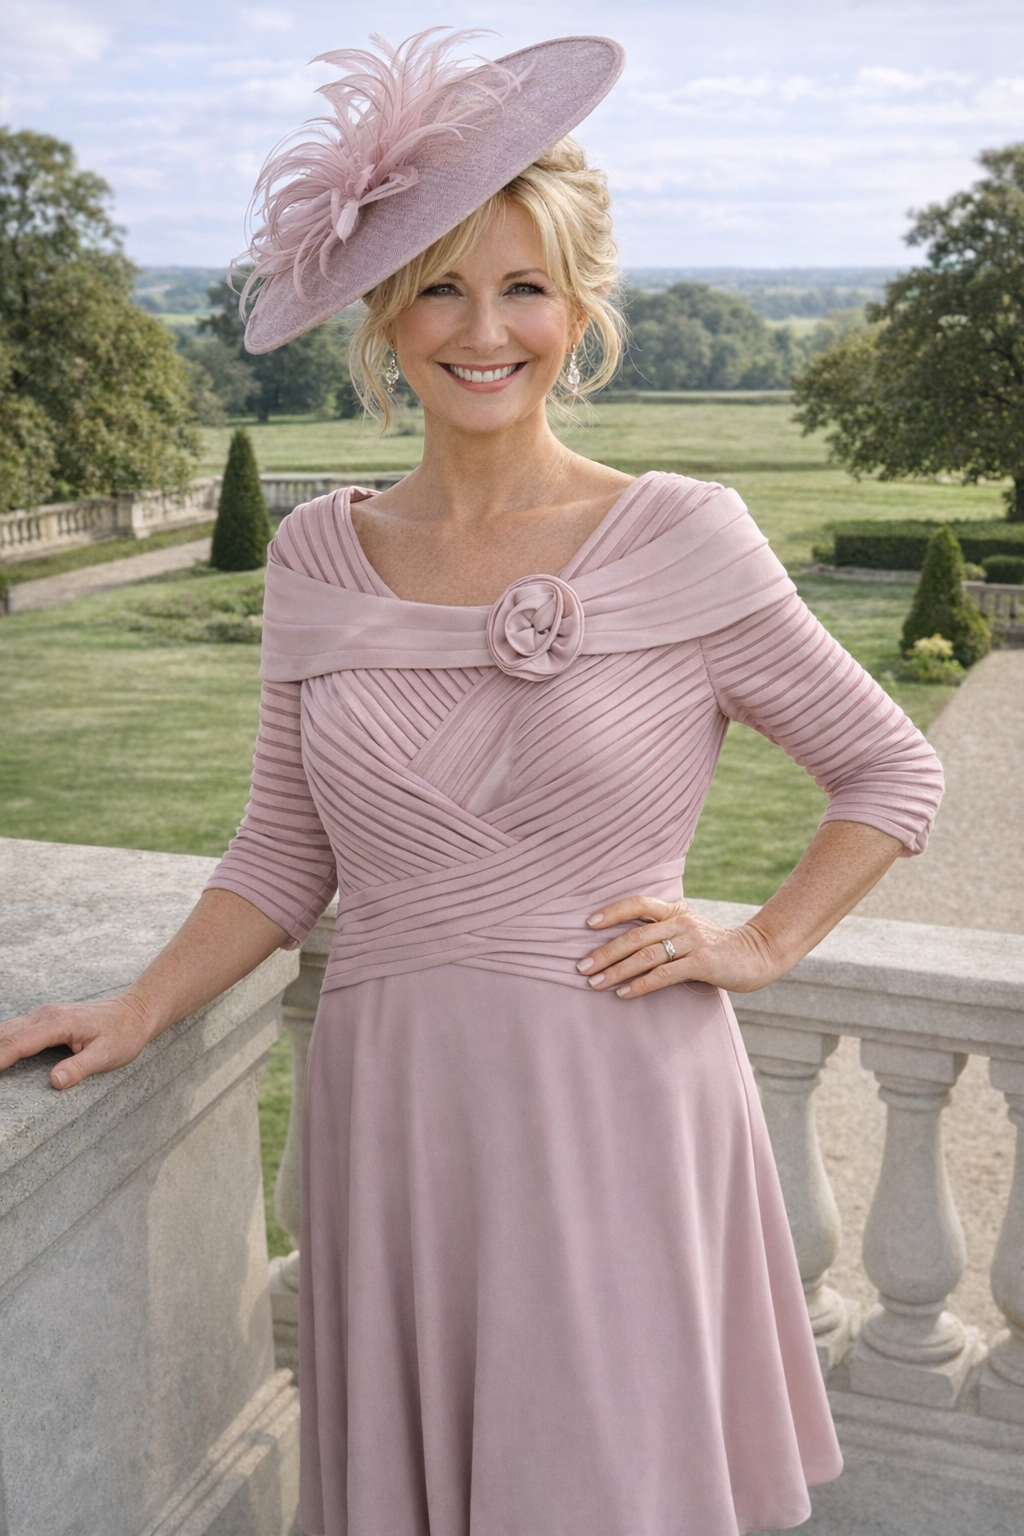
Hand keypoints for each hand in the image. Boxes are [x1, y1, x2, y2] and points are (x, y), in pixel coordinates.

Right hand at [0, 992, 153, 1089]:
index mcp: (58, 1023)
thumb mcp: (109, 1055)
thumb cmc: (125, 1033)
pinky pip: (15, 1031)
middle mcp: (45, 1016)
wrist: (137, 1011)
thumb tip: (53, 1082)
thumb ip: (80, 1068)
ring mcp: (44, 1016)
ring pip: (6, 1031)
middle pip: (4, 1035)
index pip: (17, 1044)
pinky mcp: (45, 1020)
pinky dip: (1, 1043)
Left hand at [576, 895, 783, 998]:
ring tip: (596, 983)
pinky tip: (623, 993)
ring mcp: (692, 942)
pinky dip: (640, 985)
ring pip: (645, 956)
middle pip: (635, 935)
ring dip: (616, 971)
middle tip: (581, 967)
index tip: (588, 924)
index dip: (613, 911)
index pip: (638, 904)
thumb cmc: (716, 946)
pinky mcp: (702, 963)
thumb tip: (624, 944)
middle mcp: (681, 922)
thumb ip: (663, 932)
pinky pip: (664, 974)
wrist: (757, 954)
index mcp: (676, 911)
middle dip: (604, 952)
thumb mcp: (689, 930)